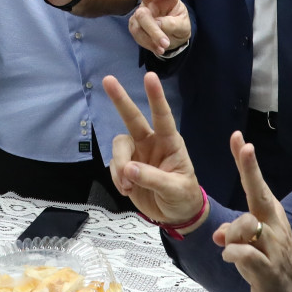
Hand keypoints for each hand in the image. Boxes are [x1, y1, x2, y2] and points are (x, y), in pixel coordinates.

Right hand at [103, 72, 203, 228]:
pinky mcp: (126, 168)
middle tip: (108, 80)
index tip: (149, 77)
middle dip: (120, 100)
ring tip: (127, 185)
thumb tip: (128, 169)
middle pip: (132, 118)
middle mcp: (151, 143)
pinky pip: (114, 166)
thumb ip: (153, 179)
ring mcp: (137, 154)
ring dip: (118, 164)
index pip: (162, 116)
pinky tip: (127, 190)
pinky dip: (116, 178)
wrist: (176, 215)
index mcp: (170, 142)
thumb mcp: (175, 189)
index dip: (156, 97)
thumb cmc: (183, 196)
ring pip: (119, 147)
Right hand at [119, 0, 188, 56]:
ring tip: (164, 46)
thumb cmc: (178, 27)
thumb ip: (173, 25)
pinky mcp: (134, 24)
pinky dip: (148, 42)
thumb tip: (156, 24)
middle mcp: (152, 0)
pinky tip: (157, 48)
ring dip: (152, 34)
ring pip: (141, 18)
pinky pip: (138, 33)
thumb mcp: (183, 28)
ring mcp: (141, 11)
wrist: (170, 41)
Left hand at [212, 132, 291, 291]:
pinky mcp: (268, 269)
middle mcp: (274, 226)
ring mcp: (274, 247)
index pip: (257, 184)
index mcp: (270, 215)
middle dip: (251, 170)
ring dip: (231, 236)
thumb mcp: (250, 244)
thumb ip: (233, 232)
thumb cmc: (269, 264)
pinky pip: (245, 253)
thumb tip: (220, 234)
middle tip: (246, 147)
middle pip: (259, 194)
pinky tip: (230, 258)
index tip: (239, 137)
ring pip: (246, 226)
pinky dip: (232, 254)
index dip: (248, 162)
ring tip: (232, 250)